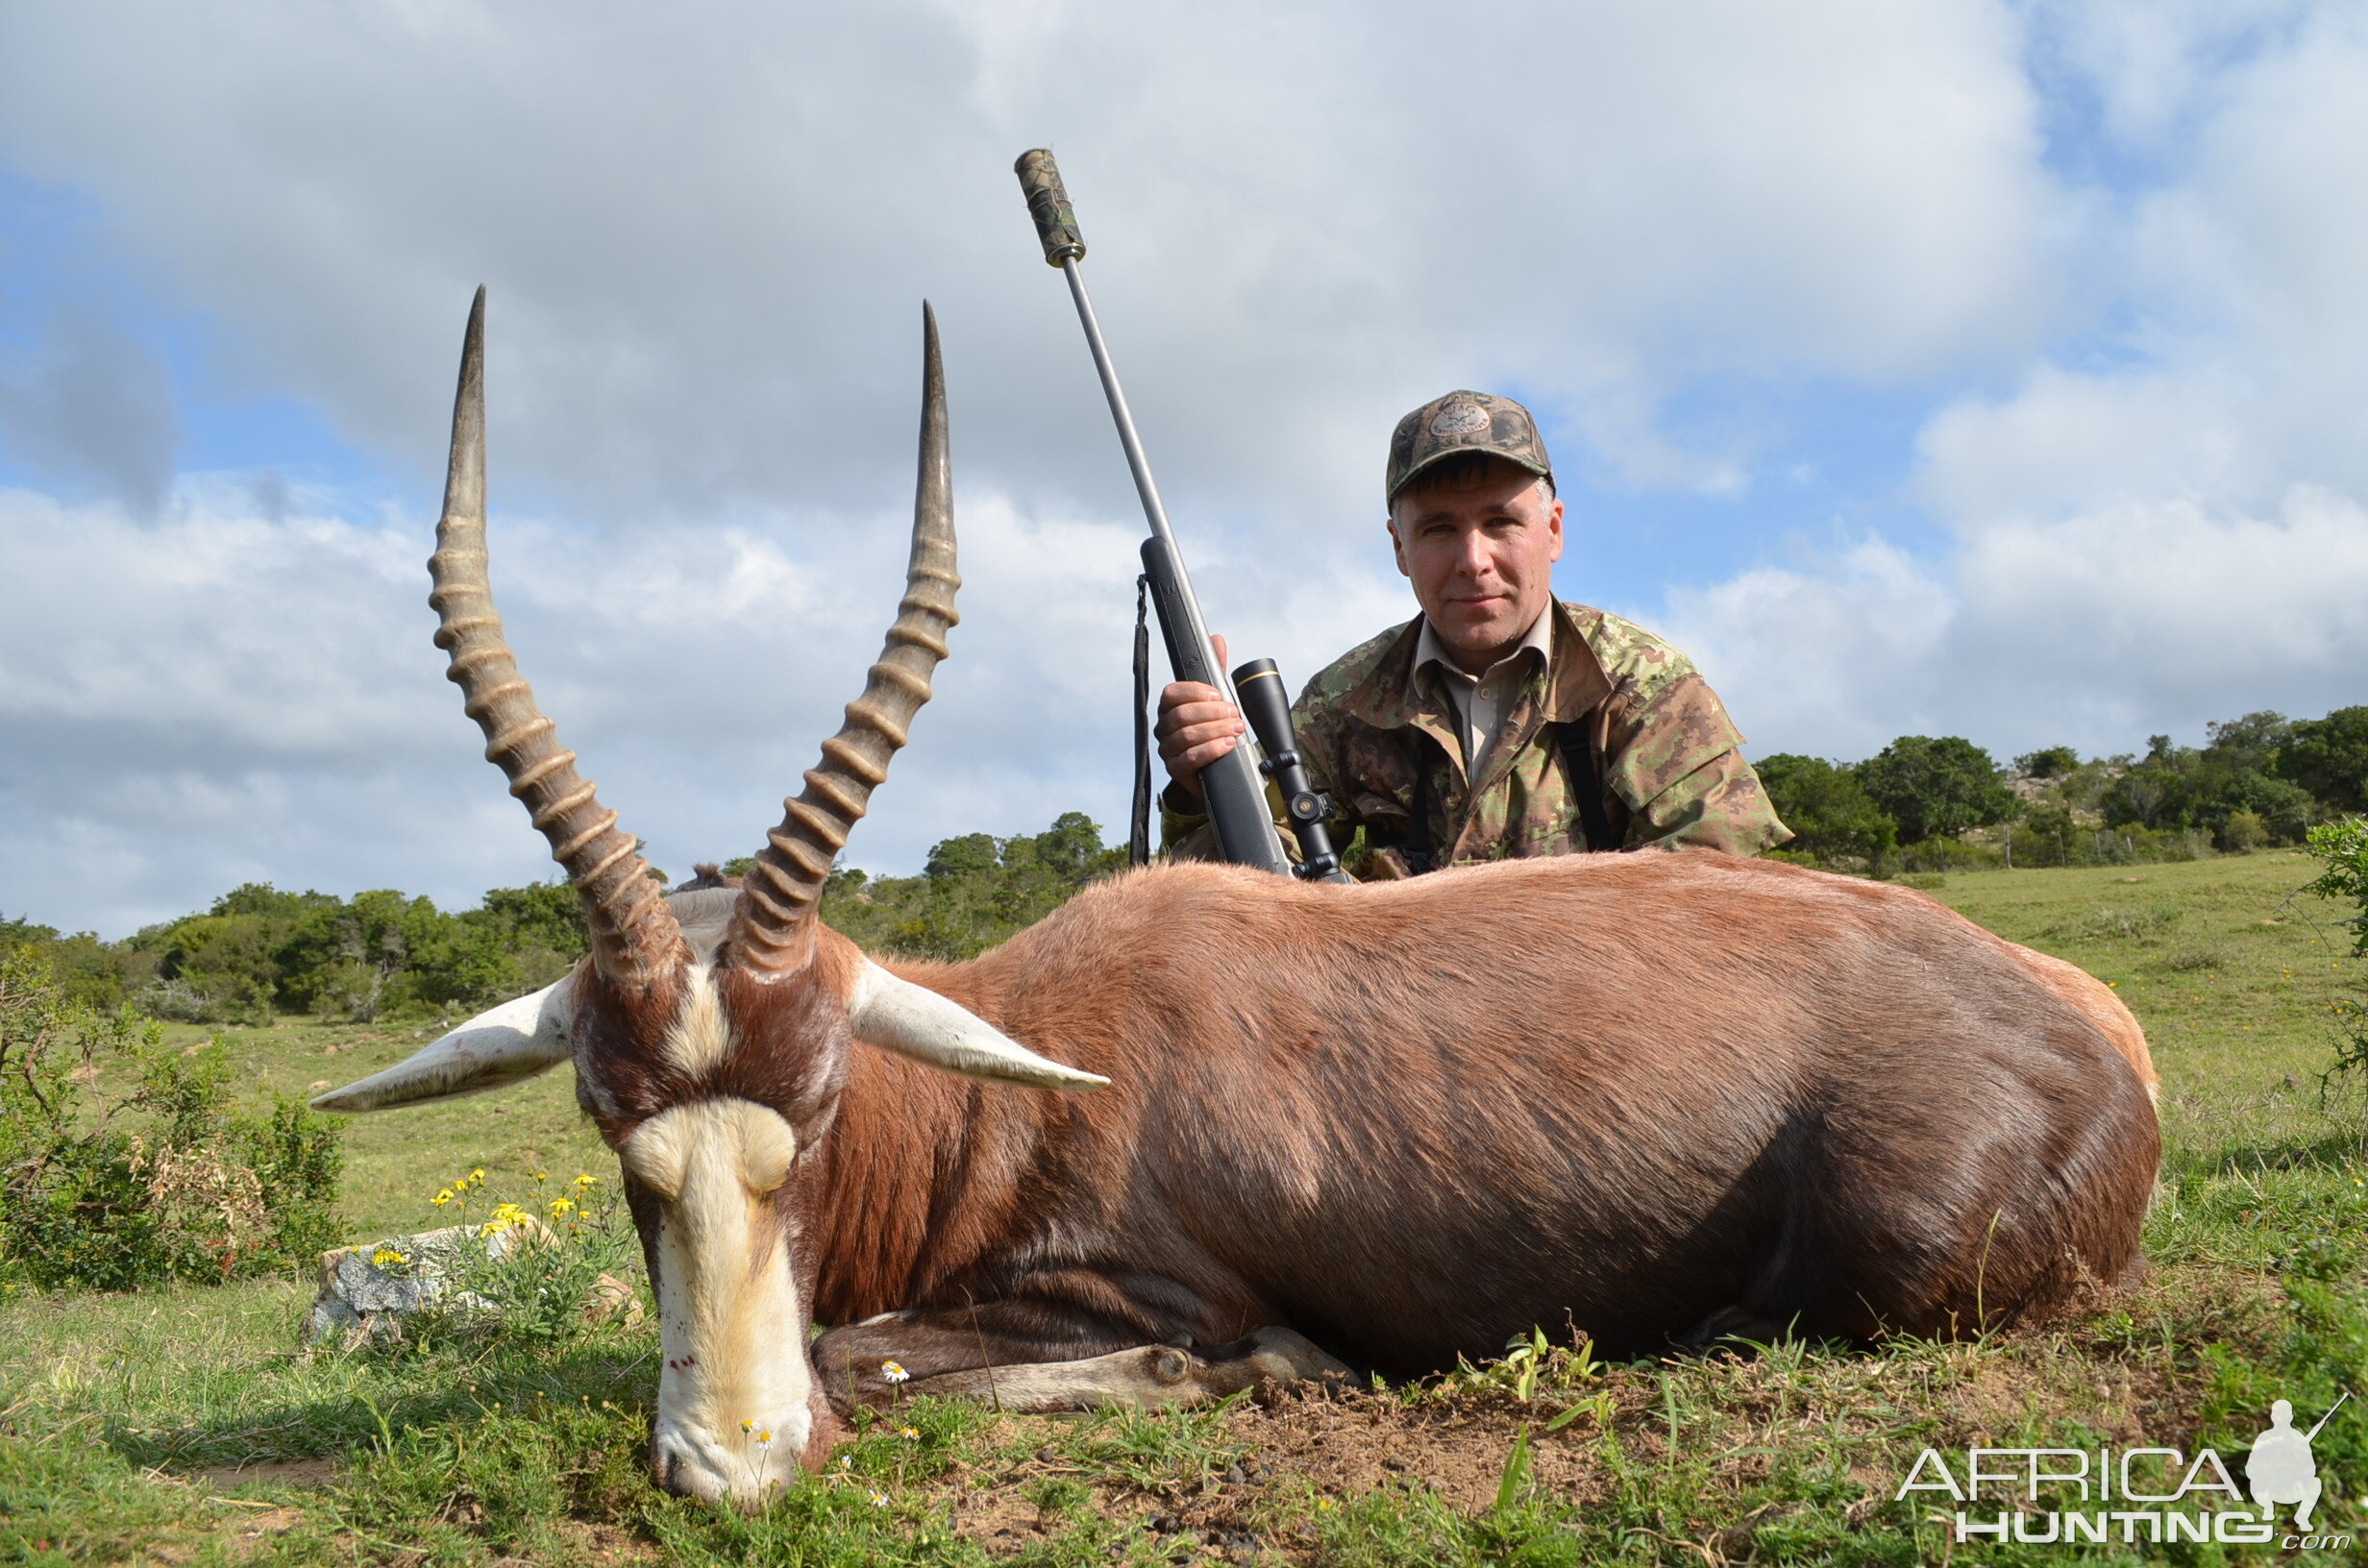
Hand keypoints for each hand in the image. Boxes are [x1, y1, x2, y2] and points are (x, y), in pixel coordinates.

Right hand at [1153, 633, 1242, 801]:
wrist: (1216, 767)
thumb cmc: (1213, 730)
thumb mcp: (1217, 699)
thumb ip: (1215, 671)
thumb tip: (1216, 640)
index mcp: (1170, 707)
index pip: (1172, 693)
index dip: (1194, 692)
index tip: (1218, 694)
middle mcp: (1164, 727)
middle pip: (1181, 715)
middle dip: (1212, 713)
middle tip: (1234, 713)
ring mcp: (1168, 749)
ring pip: (1185, 736)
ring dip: (1215, 730)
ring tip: (1235, 729)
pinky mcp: (1176, 770)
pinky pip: (1189, 759)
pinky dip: (1210, 750)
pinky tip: (1226, 745)